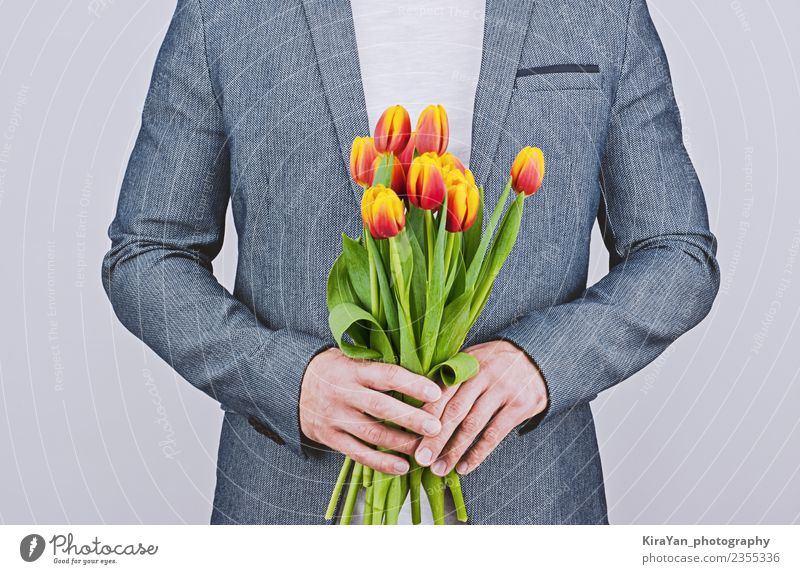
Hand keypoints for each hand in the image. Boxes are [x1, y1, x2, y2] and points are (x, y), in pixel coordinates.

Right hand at [299, 348, 442, 474]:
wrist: (293, 384)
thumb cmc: (335, 369)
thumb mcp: (352, 358)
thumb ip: (379, 367)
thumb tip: (422, 371)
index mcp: (353, 370)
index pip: (387, 375)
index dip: (412, 384)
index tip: (436, 393)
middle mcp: (343, 393)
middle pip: (381, 407)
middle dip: (411, 418)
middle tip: (436, 427)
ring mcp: (335, 417)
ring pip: (371, 433)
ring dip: (401, 443)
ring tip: (425, 449)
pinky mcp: (329, 437)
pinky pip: (357, 453)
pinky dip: (380, 462)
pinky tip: (402, 467)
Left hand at [414, 340, 547, 475]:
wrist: (539, 356)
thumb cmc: (495, 362)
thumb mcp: (473, 359)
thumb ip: (450, 378)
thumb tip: (419, 406)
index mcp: (466, 364)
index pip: (441, 392)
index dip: (424, 416)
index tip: (411, 437)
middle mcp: (483, 375)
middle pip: (454, 411)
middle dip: (435, 438)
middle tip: (421, 459)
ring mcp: (503, 390)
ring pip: (472, 425)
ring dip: (454, 450)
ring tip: (440, 469)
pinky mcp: (520, 405)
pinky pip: (494, 434)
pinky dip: (478, 453)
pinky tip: (465, 467)